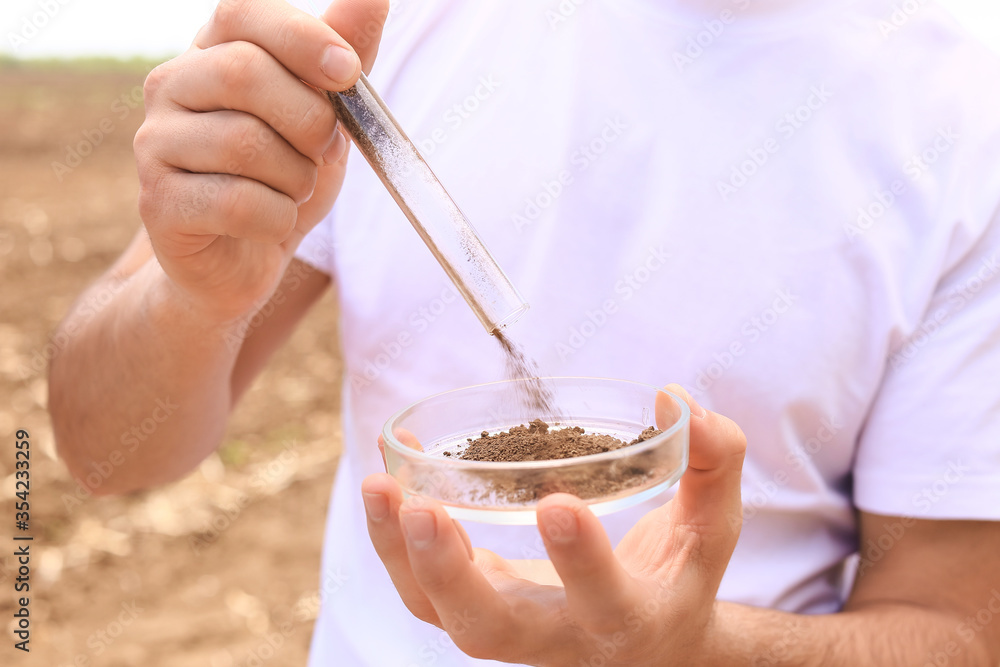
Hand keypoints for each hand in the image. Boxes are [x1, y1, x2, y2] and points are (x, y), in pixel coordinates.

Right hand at [133, 0, 388, 320]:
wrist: (243, 259)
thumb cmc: (283, 177)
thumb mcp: (325, 114)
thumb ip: (343, 56)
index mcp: (211, 52)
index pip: (242, 13)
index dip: (301, 37)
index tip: (348, 73)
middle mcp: (170, 87)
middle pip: (243, 73)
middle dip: (308, 119)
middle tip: (322, 149)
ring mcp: (155, 144)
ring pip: (244, 144)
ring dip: (295, 177)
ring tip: (292, 189)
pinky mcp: (157, 203)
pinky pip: (237, 202)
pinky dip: (276, 218)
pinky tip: (271, 222)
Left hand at [362, 385, 746, 665]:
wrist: (645, 644)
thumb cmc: (678, 576)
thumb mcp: (714, 528)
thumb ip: (714, 464)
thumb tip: (676, 398)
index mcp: (628, 620)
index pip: (605, 602)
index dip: (580, 561)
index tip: (558, 503)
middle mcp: (558, 637)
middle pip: (489, 628)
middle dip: (451, 573)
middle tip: (423, 510)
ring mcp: (507, 627)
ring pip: (437, 612)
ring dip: (399, 553)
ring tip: (382, 485)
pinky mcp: (476, 604)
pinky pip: (422, 585)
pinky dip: (395, 536)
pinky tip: (391, 477)